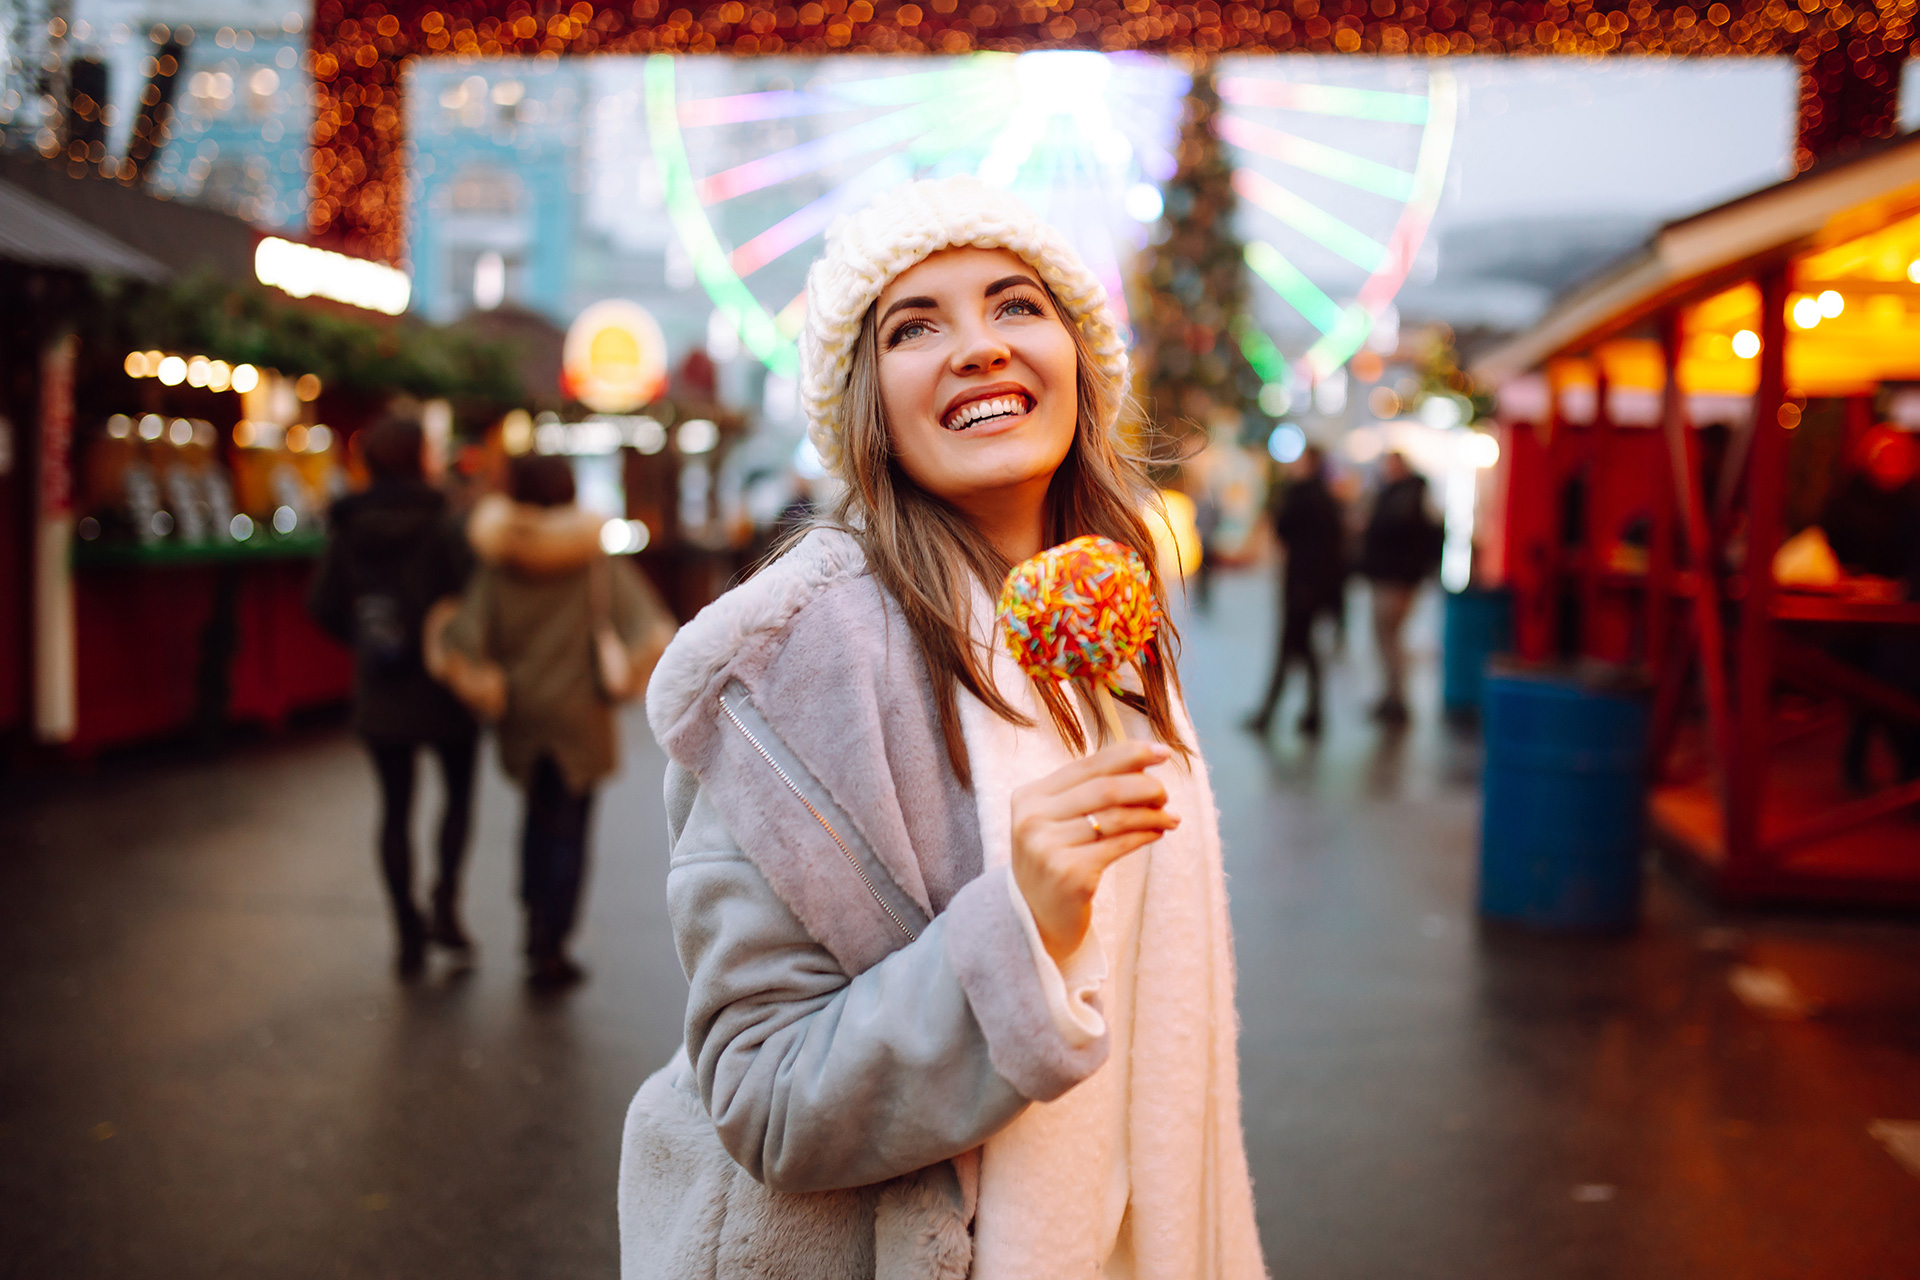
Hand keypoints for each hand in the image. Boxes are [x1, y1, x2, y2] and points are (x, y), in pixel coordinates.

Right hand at [1010, 741, 1178, 963]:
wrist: (1035, 919)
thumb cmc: (1055, 861)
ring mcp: (1048, 848)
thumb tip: (1143, 763)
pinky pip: (1119, 845)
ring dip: (1151, 813)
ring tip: (1170, 817)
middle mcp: (1033, 819)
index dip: (1129, 755)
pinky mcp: (1070, 874)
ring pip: (1117, 817)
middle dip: (1145, 786)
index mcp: (1029, 797)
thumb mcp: (1058, 820)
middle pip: (1105, 788)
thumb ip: (1089, 791)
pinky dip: (1145, 834)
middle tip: (1164, 794)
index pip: (1087, 765)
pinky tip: (1158, 832)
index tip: (1163, 752)